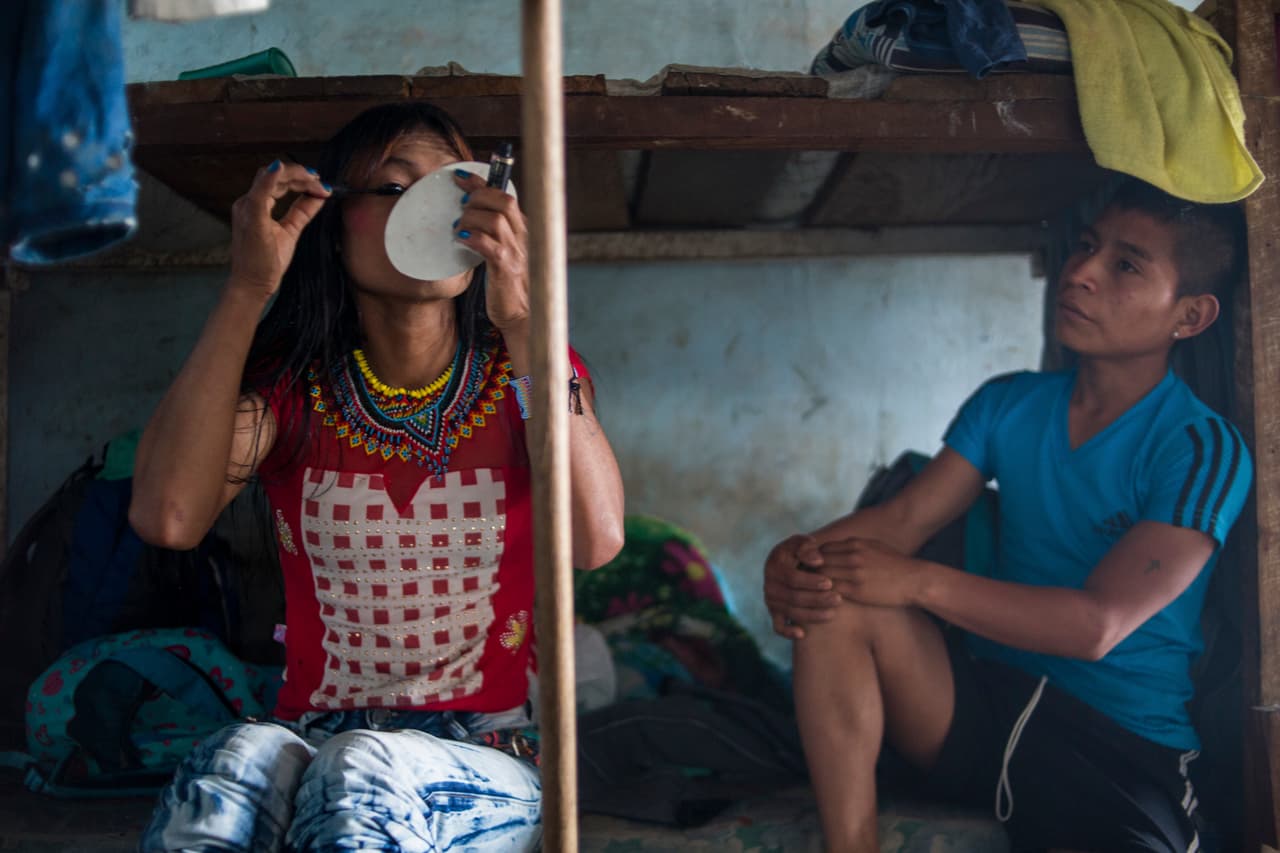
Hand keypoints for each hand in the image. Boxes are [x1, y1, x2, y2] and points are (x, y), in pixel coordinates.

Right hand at [228, 160, 329, 298]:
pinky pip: (260, 192)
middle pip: (274, 175)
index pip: (277, 181)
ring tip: (316, 181)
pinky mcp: (252, 218)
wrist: (253, 285)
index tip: (321, 184)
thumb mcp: (291, 230)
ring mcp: (247, 209)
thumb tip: (320, 195)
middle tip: (322, 183)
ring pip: (270, 177)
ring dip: (296, 176)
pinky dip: (270, 178)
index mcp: (255, 205)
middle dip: (301, 175)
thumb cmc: (267, 262)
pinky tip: (280, 168)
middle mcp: (247, 203)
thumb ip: (303, 211)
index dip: (300, 179)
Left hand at [452, 171, 528, 332]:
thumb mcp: (505, 253)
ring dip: (471, 218)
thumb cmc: (510, 285)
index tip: (459, 177)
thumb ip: (495, 234)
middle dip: (477, 196)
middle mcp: (525, 236)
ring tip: (459, 229)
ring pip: (495, 219)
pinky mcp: (507, 268)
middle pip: (503, 200)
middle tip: (460, 207)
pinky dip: (472, 238)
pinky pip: (489, 244)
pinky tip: (462, 241)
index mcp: (524, 230)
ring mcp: (518, 252)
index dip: (481, 182)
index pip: (505, 194)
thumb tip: (469, 215)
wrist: (523, 315)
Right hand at [763, 534, 840, 639]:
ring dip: (812, 615)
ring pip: (791, 612)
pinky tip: (802, 634)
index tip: (829, 582)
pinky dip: (788, 632)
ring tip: (833, 613)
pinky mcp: (775, 613)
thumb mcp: (802, 543)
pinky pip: (778, 627)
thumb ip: (807, 547)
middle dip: (817, 599)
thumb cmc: (800, 551)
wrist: (791, 563)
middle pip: (793, 597)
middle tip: (838, 599)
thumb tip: (818, 560)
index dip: (811, 581)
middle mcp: (770, 586)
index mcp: (774, 567)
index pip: (792, 578)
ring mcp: (771, 601)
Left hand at [817, 538, 926, 608]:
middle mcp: (852, 556)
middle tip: (803, 583)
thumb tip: (838, 548)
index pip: (822, 549)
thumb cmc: (895, 565)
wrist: (915, 580)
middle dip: (810, 572)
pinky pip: (831, 591)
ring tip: (809, 593)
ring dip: (814, 585)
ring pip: (822, 576)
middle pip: (818, 562)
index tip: (811, 569)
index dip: (814, 559)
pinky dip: (823, 595)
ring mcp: (854, 573)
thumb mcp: (874, 547)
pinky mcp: (857, 590)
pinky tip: (821, 600)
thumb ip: (855, 547)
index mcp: (855, 544)